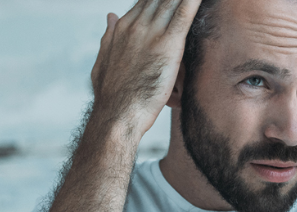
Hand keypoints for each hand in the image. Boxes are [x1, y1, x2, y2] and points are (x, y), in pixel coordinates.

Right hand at [90, 0, 201, 134]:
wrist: (117, 114)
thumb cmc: (112, 95)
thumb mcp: (104, 60)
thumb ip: (109, 36)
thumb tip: (110, 16)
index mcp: (123, 29)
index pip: (145, 3)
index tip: (171, 0)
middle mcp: (136, 26)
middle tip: (186, 0)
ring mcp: (151, 33)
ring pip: (171, 2)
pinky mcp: (168, 45)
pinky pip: (184, 15)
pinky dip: (192, 3)